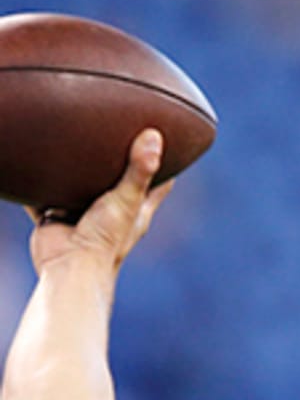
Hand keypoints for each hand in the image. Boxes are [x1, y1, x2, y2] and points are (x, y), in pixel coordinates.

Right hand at [26, 128, 173, 275]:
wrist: (70, 266)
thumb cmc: (105, 237)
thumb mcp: (127, 199)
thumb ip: (139, 169)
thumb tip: (155, 136)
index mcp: (136, 211)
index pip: (158, 184)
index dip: (164, 165)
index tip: (165, 142)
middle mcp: (111, 212)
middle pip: (117, 182)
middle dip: (115, 163)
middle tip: (113, 133)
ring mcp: (82, 215)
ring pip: (79, 189)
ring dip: (75, 174)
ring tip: (71, 145)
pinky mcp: (55, 218)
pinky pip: (44, 199)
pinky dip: (40, 187)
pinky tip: (35, 168)